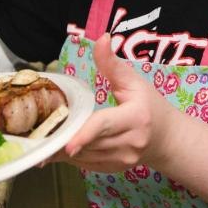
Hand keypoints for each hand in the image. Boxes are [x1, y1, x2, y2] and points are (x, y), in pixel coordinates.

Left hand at [53, 35, 178, 171]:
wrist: (167, 139)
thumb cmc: (151, 106)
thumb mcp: (134, 82)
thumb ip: (112, 64)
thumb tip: (101, 38)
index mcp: (135, 118)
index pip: (105, 125)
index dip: (85, 134)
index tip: (67, 144)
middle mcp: (130, 143)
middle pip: (89, 142)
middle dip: (64, 137)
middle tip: (40, 131)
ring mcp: (122, 160)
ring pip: (84, 156)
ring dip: (62, 147)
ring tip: (46, 136)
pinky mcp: (114, 169)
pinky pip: (85, 164)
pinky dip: (70, 156)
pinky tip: (60, 145)